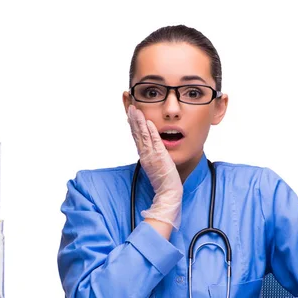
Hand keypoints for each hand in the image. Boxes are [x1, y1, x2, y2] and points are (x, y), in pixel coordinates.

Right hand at [127, 105, 182, 228]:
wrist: (168, 192)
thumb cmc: (164, 180)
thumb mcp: (156, 165)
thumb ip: (153, 155)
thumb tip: (152, 148)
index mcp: (144, 155)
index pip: (137, 137)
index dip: (133, 124)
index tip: (130, 113)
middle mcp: (145, 154)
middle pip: (137, 133)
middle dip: (133, 119)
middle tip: (130, 106)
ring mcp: (151, 155)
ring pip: (143, 135)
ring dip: (139, 122)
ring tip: (135, 109)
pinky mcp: (160, 157)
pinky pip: (155, 141)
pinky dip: (151, 131)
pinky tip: (149, 122)